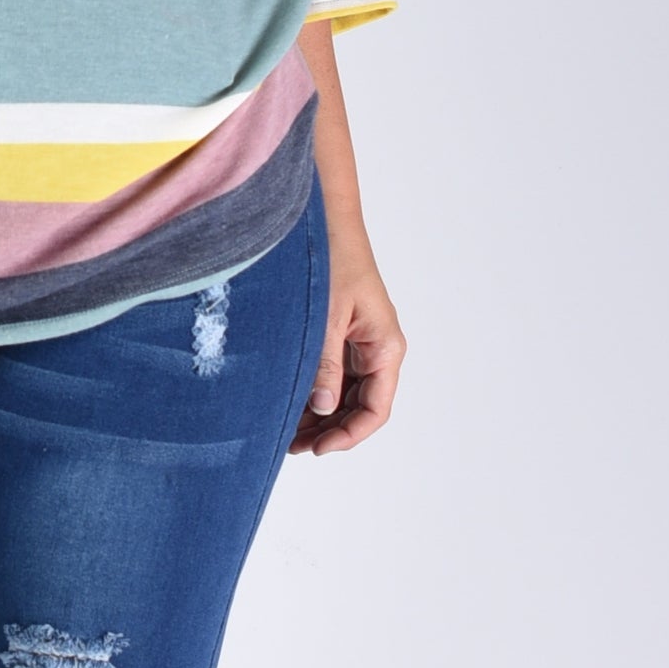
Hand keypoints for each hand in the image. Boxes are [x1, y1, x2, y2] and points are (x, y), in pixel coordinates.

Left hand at [289, 230, 404, 455]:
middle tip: (289, 446)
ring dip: (317, 415)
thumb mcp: (326, 317)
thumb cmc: (333, 259)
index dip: (349, 435)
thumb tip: (323, 409)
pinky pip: (330, 374)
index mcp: (385, 347)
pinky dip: (311, 391)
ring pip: (342, 394)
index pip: (376, 409)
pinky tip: (286, 402)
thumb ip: (325, 365)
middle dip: (328, 430)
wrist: (324, 218)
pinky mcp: (339, 334)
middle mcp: (376, 349)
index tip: (316, 449)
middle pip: (358, 407)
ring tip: (283, 431)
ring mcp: (358, 343)